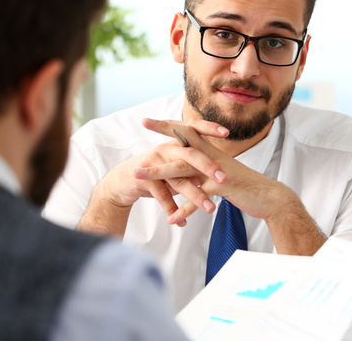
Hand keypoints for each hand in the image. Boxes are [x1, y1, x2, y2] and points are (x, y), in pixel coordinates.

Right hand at [78, 118, 228, 235]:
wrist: (124, 181)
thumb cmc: (155, 172)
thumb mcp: (175, 167)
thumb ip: (194, 168)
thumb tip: (217, 173)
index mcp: (175, 142)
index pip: (194, 129)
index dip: (209, 128)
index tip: (227, 133)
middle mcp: (165, 149)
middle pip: (190, 155)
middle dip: (208, 167)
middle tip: (224, 178)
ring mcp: (154, 162)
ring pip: (178, 180)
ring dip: (195, 196)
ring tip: (210, 209)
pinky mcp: (143, 178)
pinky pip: (162, 195)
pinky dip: (173, 210)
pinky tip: (181, 222)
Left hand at [135, 119, 296, 222]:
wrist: (269, 197)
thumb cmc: (245, 186)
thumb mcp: (222, 173)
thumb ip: (205, 169)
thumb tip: (189, 169)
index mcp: (211, 153)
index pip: (188, 133)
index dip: (169, 125)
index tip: (149, 120)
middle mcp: (212, 158)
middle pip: (182, 144)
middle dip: (160, 133)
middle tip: (141, 122)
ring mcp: (216, 172)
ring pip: (182, 170)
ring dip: (158, 173)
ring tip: (137, 176)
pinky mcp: (222, 188)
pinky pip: (198, 199)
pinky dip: (183, 209)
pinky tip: (170, 218)